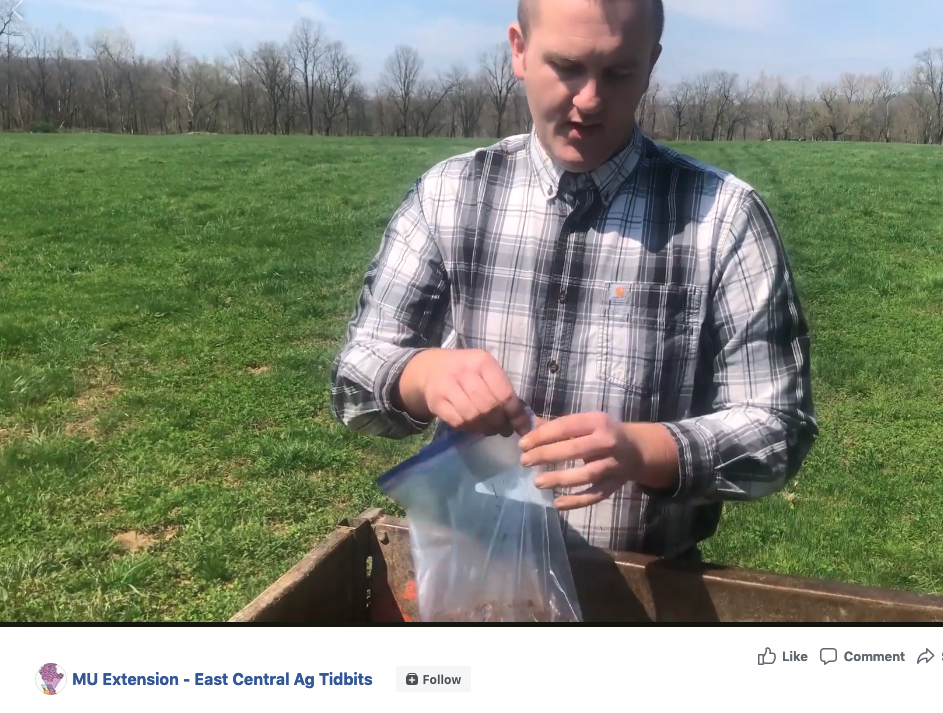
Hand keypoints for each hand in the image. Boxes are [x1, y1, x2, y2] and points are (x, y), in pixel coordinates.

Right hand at [395, 349, 532, 436]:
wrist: (430, 368)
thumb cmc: (466, 371)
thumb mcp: (485, 372)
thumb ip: (503, 392)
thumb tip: (522, 422)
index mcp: (482, 362)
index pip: (504, 393)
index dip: (515, 414)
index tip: (522, 428)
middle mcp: (464, 371)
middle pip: (489, 407)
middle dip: (500, 423)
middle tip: (503, 429)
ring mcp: (447, 386)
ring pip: (473, 416)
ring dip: (485, 428)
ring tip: (490, 429)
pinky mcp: (436, 401)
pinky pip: (458, 422)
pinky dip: (469, 429)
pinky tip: (474, 427)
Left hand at [518, 413, 679, 510]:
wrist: (637, 449)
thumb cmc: (604, 432)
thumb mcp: (586, 423)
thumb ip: (560, 426)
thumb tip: (529, 427)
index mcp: (597, 421)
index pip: (566, 427)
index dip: (542, 436)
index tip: (523, 444)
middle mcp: (607, 442)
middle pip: (573, 450)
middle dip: (546, 455)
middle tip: (525, 461)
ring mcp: (613, 464)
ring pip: (585, 474)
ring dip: (560, 479)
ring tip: (537, 482)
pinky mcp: (615, 484)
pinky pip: (595, 495)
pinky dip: (576, 501)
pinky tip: (557, 504)